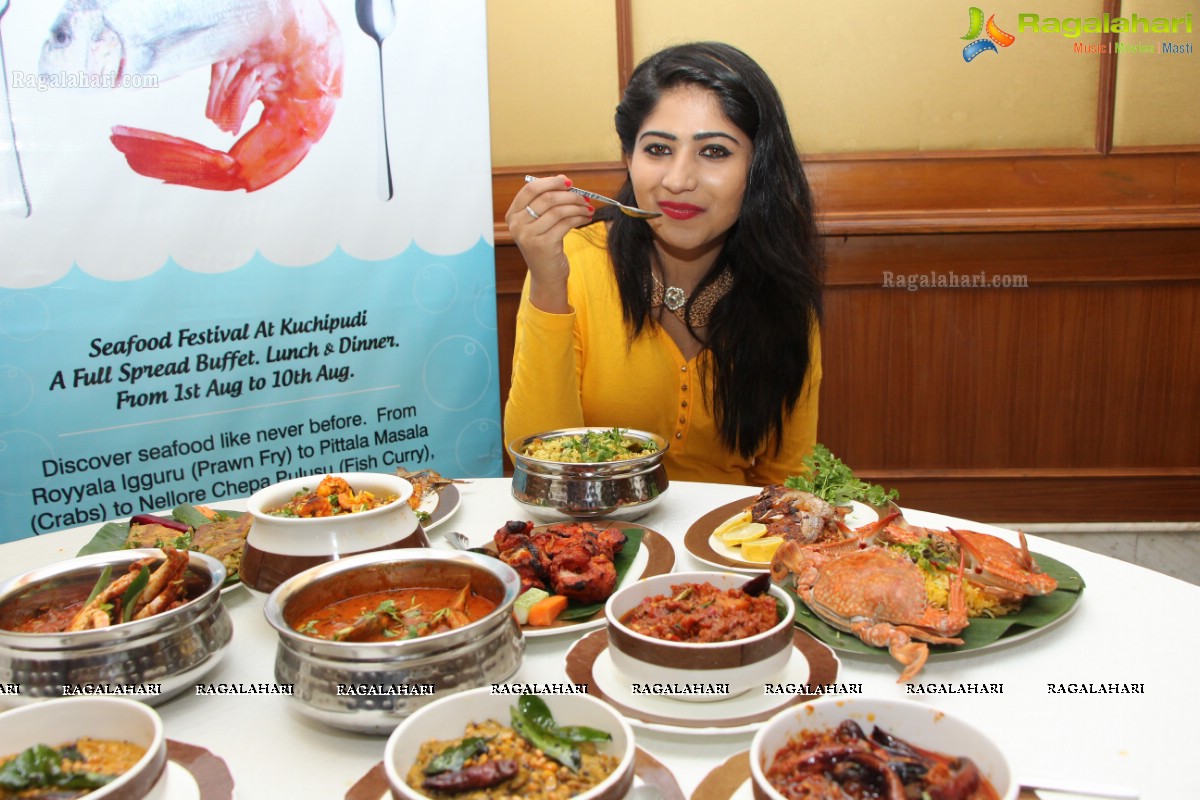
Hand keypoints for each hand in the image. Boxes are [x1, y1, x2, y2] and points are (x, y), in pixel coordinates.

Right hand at [505, 175, 592, 312]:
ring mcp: (528, 236)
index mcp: (512, 215)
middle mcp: (517, 225)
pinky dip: (578, 217)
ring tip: (587, 207)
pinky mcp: (543, 245)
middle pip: (547, 198)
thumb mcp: (540, 222)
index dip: (551, 181)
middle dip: (569, 195)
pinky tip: (585, 217)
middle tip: (584, 197)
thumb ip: (547, 201)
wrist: (546, 275)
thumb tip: (564, 179)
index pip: (530, 189)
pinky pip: (565, 223)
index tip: (568, 182)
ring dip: (577, 206)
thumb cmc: (545, 245)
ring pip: (558, 210)